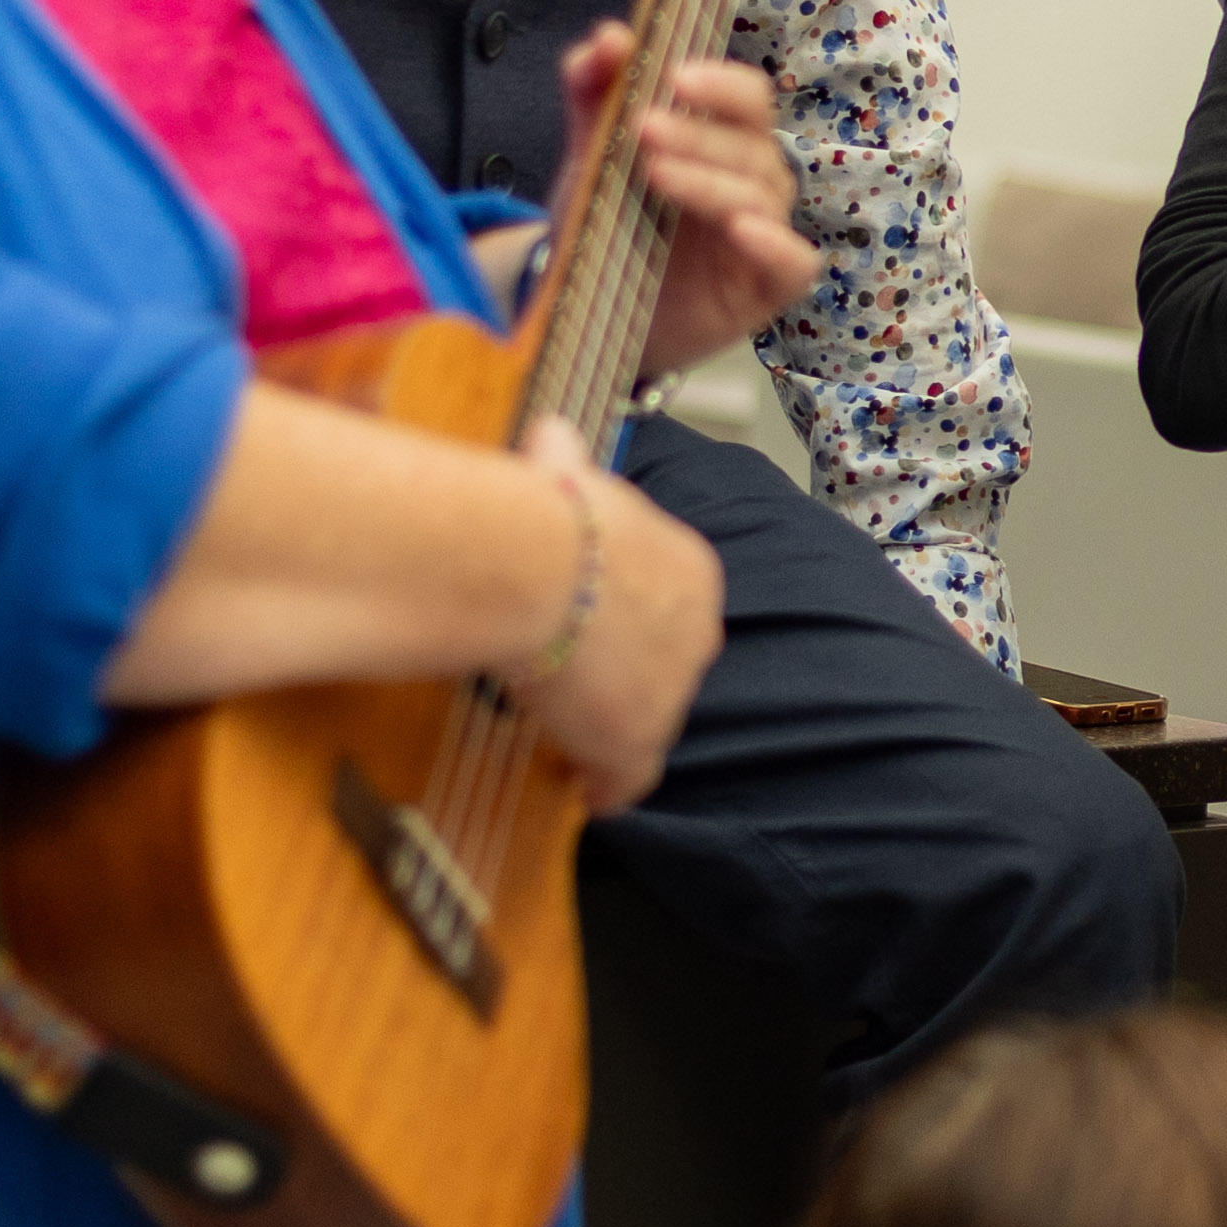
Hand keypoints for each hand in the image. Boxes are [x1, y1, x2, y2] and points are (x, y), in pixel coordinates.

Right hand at [511, 425, 721, 813]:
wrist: (530, 564)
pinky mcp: (634, 740)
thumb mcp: (564, 474)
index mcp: (692, 572)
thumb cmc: (543, 515)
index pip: (676, 608)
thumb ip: (565, 460)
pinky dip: (609, 788)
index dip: (633, 623)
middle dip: (632, 677)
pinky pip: (628, 779)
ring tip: (572, 735)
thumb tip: (550, 434)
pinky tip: (586, 792)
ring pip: (648, 721)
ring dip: (613, 728)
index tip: (598, 632)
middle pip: (670, 667)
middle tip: (582, 684)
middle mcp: (697, 634)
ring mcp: (671, 692)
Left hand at [557, 24, 819, 376]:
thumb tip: (610, 35)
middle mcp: (754, 181)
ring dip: (709, 181)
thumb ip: (594, 92)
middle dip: (697, 133)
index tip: (674, 78)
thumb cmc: (611, 227)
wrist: (593, 313)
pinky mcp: (769, 286)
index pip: (747, 98)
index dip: (720, 84)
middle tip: (643, 128)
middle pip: (750, 144)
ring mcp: (765, 234)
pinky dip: (776, 244)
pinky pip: (794, 262)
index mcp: (724, 140)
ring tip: (656, 175)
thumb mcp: (592, 157)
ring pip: (760, 196)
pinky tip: (742, 229)